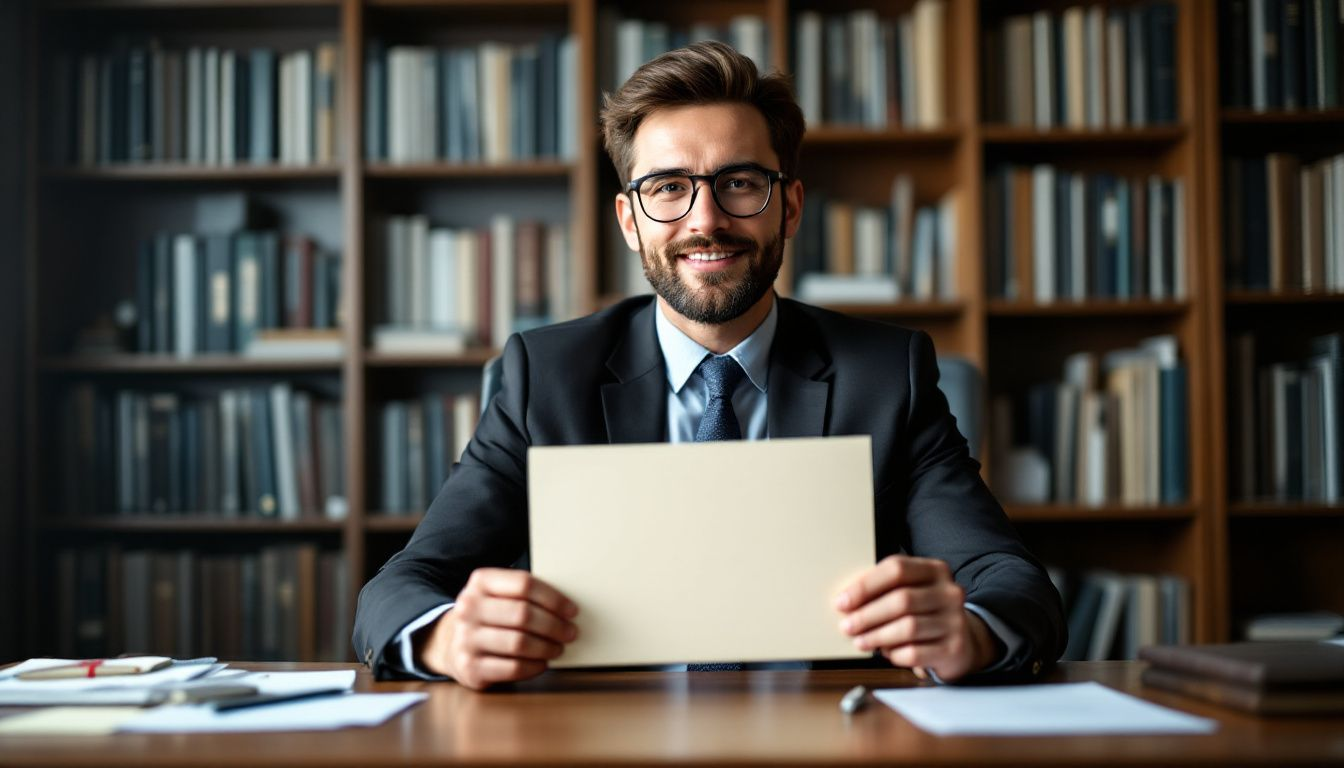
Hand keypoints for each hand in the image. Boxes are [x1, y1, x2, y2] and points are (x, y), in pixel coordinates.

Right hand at [416, 568, 579, 689]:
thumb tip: (567, 606)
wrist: (450, 643)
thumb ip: (524, 593)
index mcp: (480, 582)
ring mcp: (466, 638)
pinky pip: (512, 668)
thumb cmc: (488, 615)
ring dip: (547, 647)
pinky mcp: (469, 667)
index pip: (524, 584)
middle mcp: (468, 608)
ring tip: (558, 648)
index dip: (553, 598)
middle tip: (570, 632)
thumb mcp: (497, 594)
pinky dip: (534, 667)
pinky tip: (542, 663)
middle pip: (523, 614)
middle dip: (554, 625)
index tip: (572, 610)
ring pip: (519, 642)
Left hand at [834, 555, 998, 681]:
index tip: (843, 602)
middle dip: (867, 615)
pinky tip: (886, 653)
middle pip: (901, 600)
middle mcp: (949, 592)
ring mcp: (955, 620)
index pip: (897, 569)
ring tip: (861, 641)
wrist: (963, 641)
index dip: (865, 585)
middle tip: (847, 626)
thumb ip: (884, 590)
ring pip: (908, 627)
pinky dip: (895, 654)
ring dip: (877, 636)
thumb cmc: (925, 612)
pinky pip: (916, 652)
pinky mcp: (954, 648)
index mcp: (935, 570)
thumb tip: (846, 601)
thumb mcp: (911, 591)